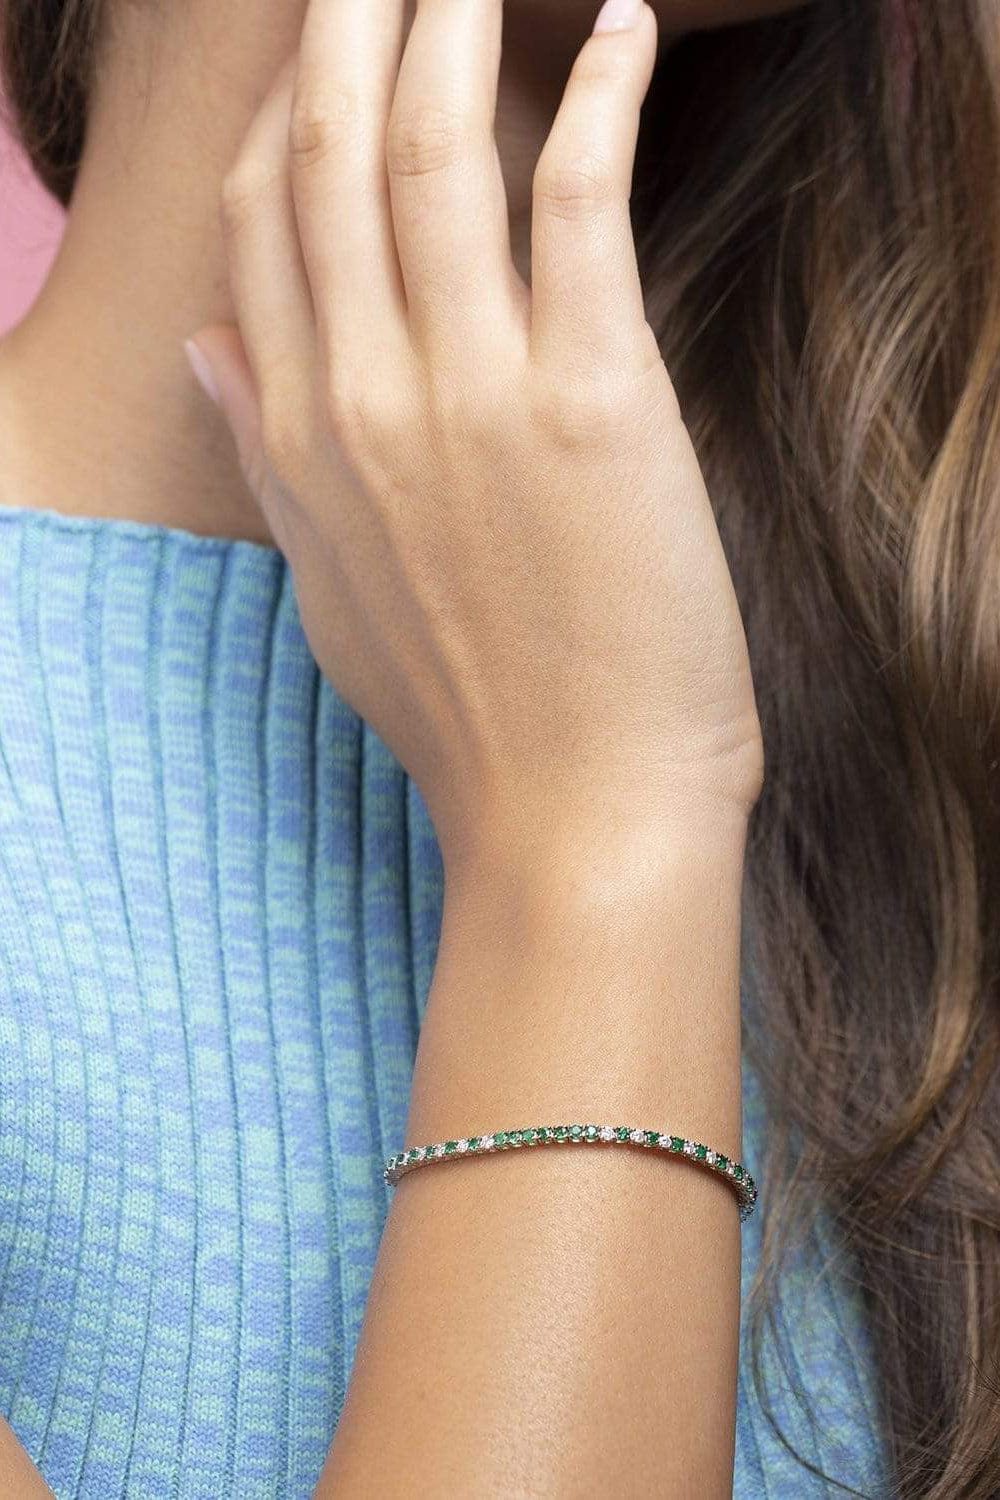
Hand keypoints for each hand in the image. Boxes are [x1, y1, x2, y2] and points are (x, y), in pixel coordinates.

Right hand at [184, 0, 763, 879]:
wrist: (575, 814)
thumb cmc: (469, 712)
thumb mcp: (332, 592)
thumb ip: (268, 454)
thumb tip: (208, 347)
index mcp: (301, 440)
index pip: (262, 222)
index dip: (290, 108)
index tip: (325, 44)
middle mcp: (363, 397)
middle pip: (332, 154)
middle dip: (347, 18)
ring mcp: (470, 395)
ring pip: (435, 148)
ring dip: (450, 18)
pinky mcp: (594, 402)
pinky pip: (577, 200)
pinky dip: (595, 94)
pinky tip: (611, 23)